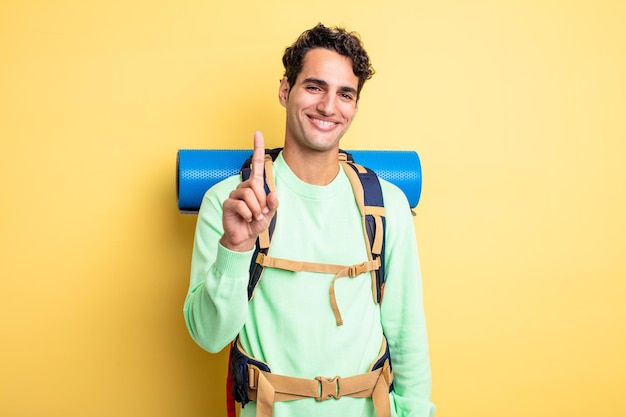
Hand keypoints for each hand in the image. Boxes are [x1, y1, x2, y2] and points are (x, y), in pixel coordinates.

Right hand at [220, 131, 278, 251]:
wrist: (245, 237)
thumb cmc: (256, 223)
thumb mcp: (270, 213)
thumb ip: (273, 203)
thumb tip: (273, 194)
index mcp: (255, 185)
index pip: (256, 164)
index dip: (257, 148)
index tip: (257, 133)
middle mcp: (244, 187)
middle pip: (256, 185)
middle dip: (262, 202)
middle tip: (261, 212)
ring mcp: (234, 194)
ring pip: (249, 195)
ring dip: (256, 209)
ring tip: (254, 216)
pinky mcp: (228, 203)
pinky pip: (241, 205)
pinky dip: (248, 214)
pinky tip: (246, 218)